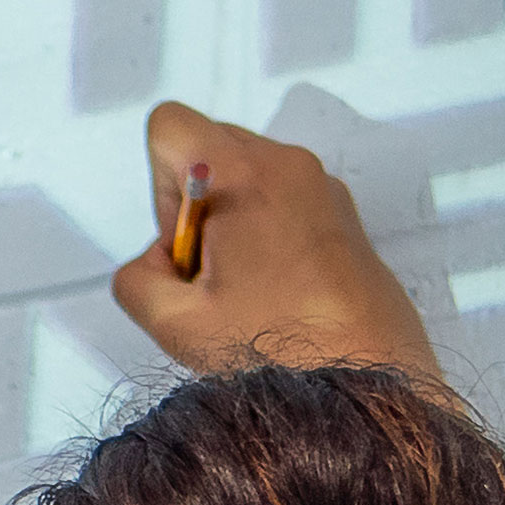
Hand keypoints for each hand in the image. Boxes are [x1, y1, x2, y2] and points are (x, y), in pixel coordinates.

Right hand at [107, 107, 434, 380]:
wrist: (369, 377)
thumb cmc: (280, 347)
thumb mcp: (175, 323)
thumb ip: (136, 280)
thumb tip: (156, 264)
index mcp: (243, 175)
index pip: (170, 127)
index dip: (159, 187)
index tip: (185, 241)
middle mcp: (287, 163)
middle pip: (210, 149)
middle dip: (195, 207)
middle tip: (212, 273)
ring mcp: (322, 185)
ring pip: (247, 176)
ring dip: (230, 223)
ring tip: (246, 288)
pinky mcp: (342, 212)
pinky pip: (283, 199)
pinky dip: (265, 234)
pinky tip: (275, 291)